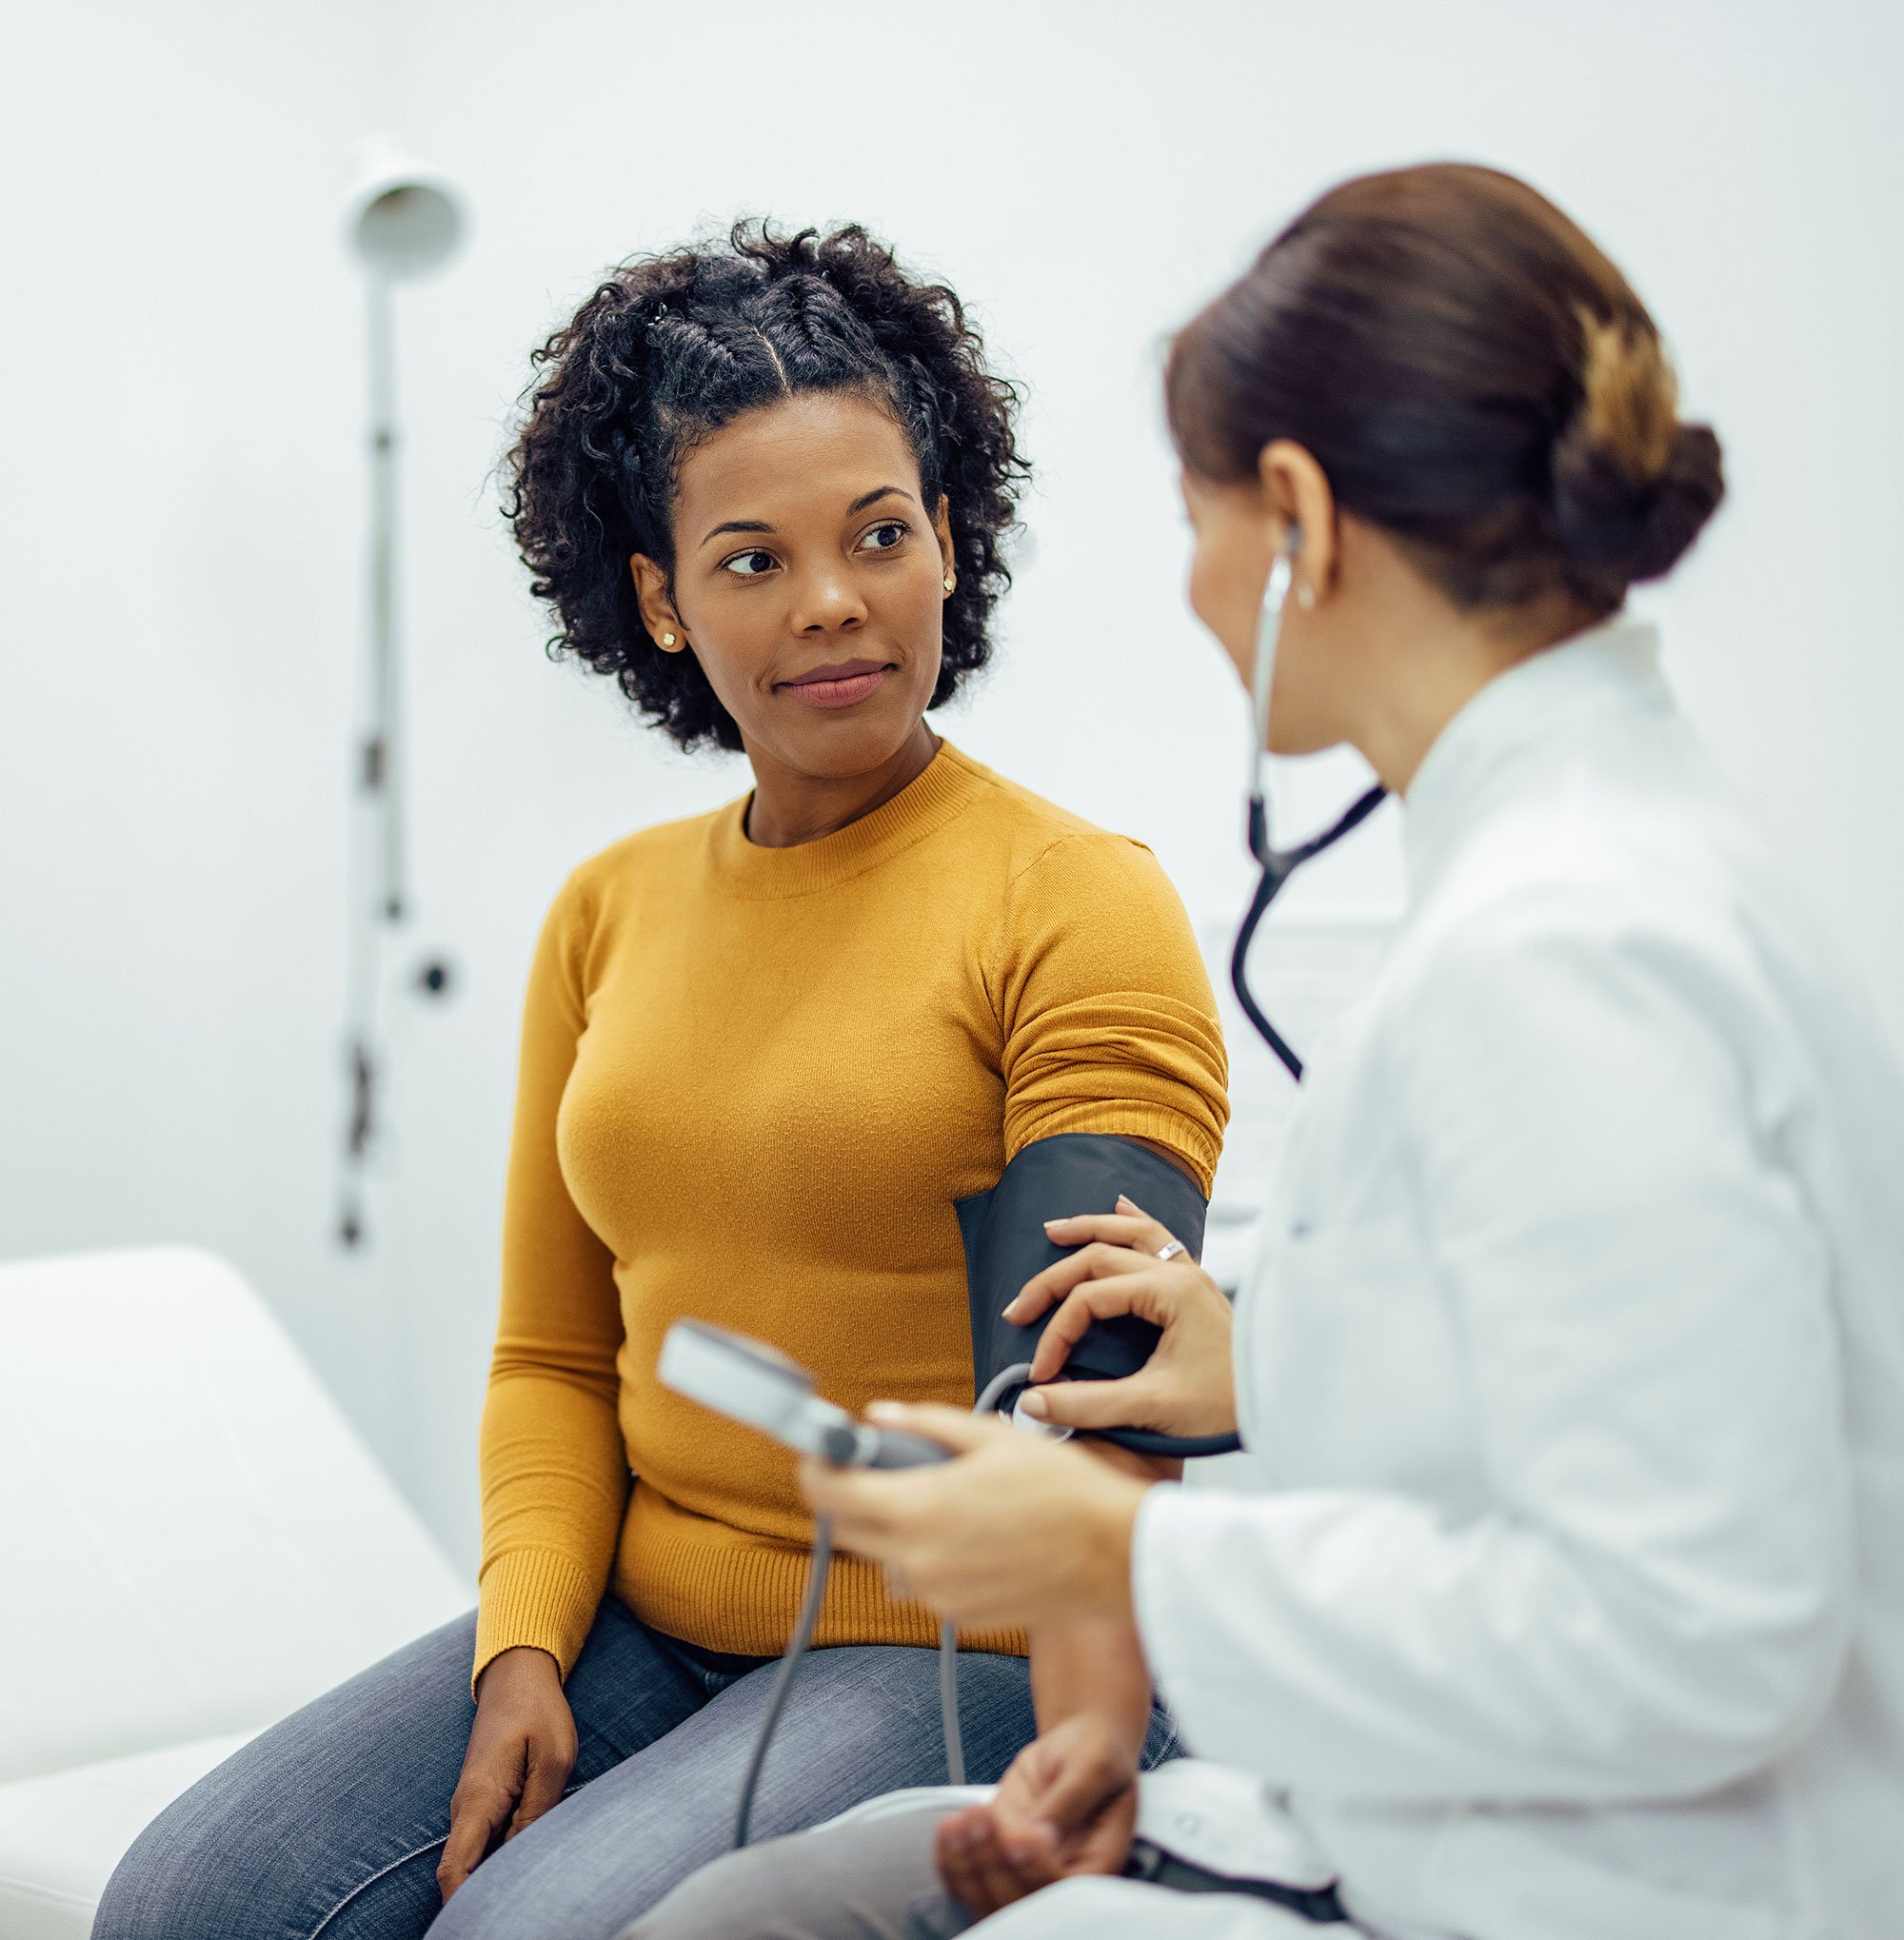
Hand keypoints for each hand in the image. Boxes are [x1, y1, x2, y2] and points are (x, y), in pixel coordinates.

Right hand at [437, 1646, 576, 1902]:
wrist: (517, 1675)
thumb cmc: (537, 1711)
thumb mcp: (553, 1758)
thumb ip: (538, 1811)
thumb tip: (525, 1859)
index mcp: (478, 1801)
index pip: (454, 1870)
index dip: (459, 1906)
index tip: (477, 1926)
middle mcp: (466, 1809)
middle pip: (461, 1874)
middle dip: (479, 1901)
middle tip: (514, 1917)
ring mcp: (473, 1807)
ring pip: (474, 1860)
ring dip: (492, 1881)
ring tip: (525, 1899)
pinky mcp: (485, 1802)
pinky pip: (486, 1843)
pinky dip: (498, 1861)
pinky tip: (526, 1868)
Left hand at [800, 1406, 1150, 1631]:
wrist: (1117, 1556)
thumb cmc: (1064, 1491)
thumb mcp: (993, 1437)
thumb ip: (926, 1424)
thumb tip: (879, 1416)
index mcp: (918, 1509)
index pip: (831, 1494)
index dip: (815, 1468)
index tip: (820, 1453)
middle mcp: (917, 1560)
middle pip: (848, 1530)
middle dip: (852, 1497)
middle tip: (877, 1468)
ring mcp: (937, 1595)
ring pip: (887, 1558)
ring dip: (896, 1528)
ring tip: (944, 1501)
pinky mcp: (960, 1617)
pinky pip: (924, 1581)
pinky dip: (931, 1556)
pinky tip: (974, 1533)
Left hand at [935, 1713, 1139, 1916]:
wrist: (1074, 1746)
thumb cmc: (1096, 1754)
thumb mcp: (1094, 1765)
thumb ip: (1072, 1799)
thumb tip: (1043, 1833)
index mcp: (1096, 1866)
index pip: (1064, 1889)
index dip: (1037, 1870)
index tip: (1019, 1835)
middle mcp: (1058, 1880)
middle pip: (1021, 1903)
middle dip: (994, 1864)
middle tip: (981, 1819)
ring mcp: (1023, 1873)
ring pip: (988, 1899)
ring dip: (966, 1865)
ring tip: (959, 1822)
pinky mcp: (996, 1860)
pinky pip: (966, 1882)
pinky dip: (950, 1862)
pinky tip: (949, 1829)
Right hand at [1007, 1194, 1237, 1438]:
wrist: (1279, 1405)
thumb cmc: (1225, 1407)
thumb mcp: (1152, 1407)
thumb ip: (1088, 1404)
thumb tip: (1032, 1401)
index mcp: (1171, 1292)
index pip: (1090, 1299)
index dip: (1057, 1332)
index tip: (1042, 1372)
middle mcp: (1181, 1273)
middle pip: (1101, 1257)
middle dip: (1054, 1280)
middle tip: (1018, 1308)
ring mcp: (1192, 1275)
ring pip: (1132, 1233)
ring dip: (1090, 1229)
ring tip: (1053, 1230)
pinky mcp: (1197, 1287)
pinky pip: (1161, 1238)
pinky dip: (1135, 1222)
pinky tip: (1120, 1206)